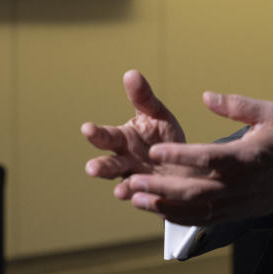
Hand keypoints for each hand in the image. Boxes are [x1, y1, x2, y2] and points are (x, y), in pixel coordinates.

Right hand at [82, 70, 189, 199]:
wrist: (186, 162)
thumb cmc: (163, 135)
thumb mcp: (156, 114)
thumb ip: (143, 98)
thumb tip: (131, 73)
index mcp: (124, 139)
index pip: (107, 136)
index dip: (96, 134)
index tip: (86, 128)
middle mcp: (125, 162)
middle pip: (110, 165)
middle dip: (101, 167)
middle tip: (92, 169)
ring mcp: (138, 180)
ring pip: (125, 185)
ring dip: (121, 189)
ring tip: (120, 192)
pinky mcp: (154, 196)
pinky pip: (148, 200)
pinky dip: (146, 200)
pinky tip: (148, 200)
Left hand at [122, 91, 272, 225]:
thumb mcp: (268, 114)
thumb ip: (236, 105)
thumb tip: (206, 96)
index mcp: (244, 158)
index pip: (208, 158)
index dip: (180, 155)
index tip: (155, 149)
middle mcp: (236, 185)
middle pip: (193, 189)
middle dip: (160, 185)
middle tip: (132, 179)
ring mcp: (232, 204)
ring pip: (192, 209)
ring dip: (162, 204)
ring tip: (134, 196)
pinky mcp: (230, 215)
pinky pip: (198, 219)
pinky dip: (175, 216)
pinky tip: (155, 207)